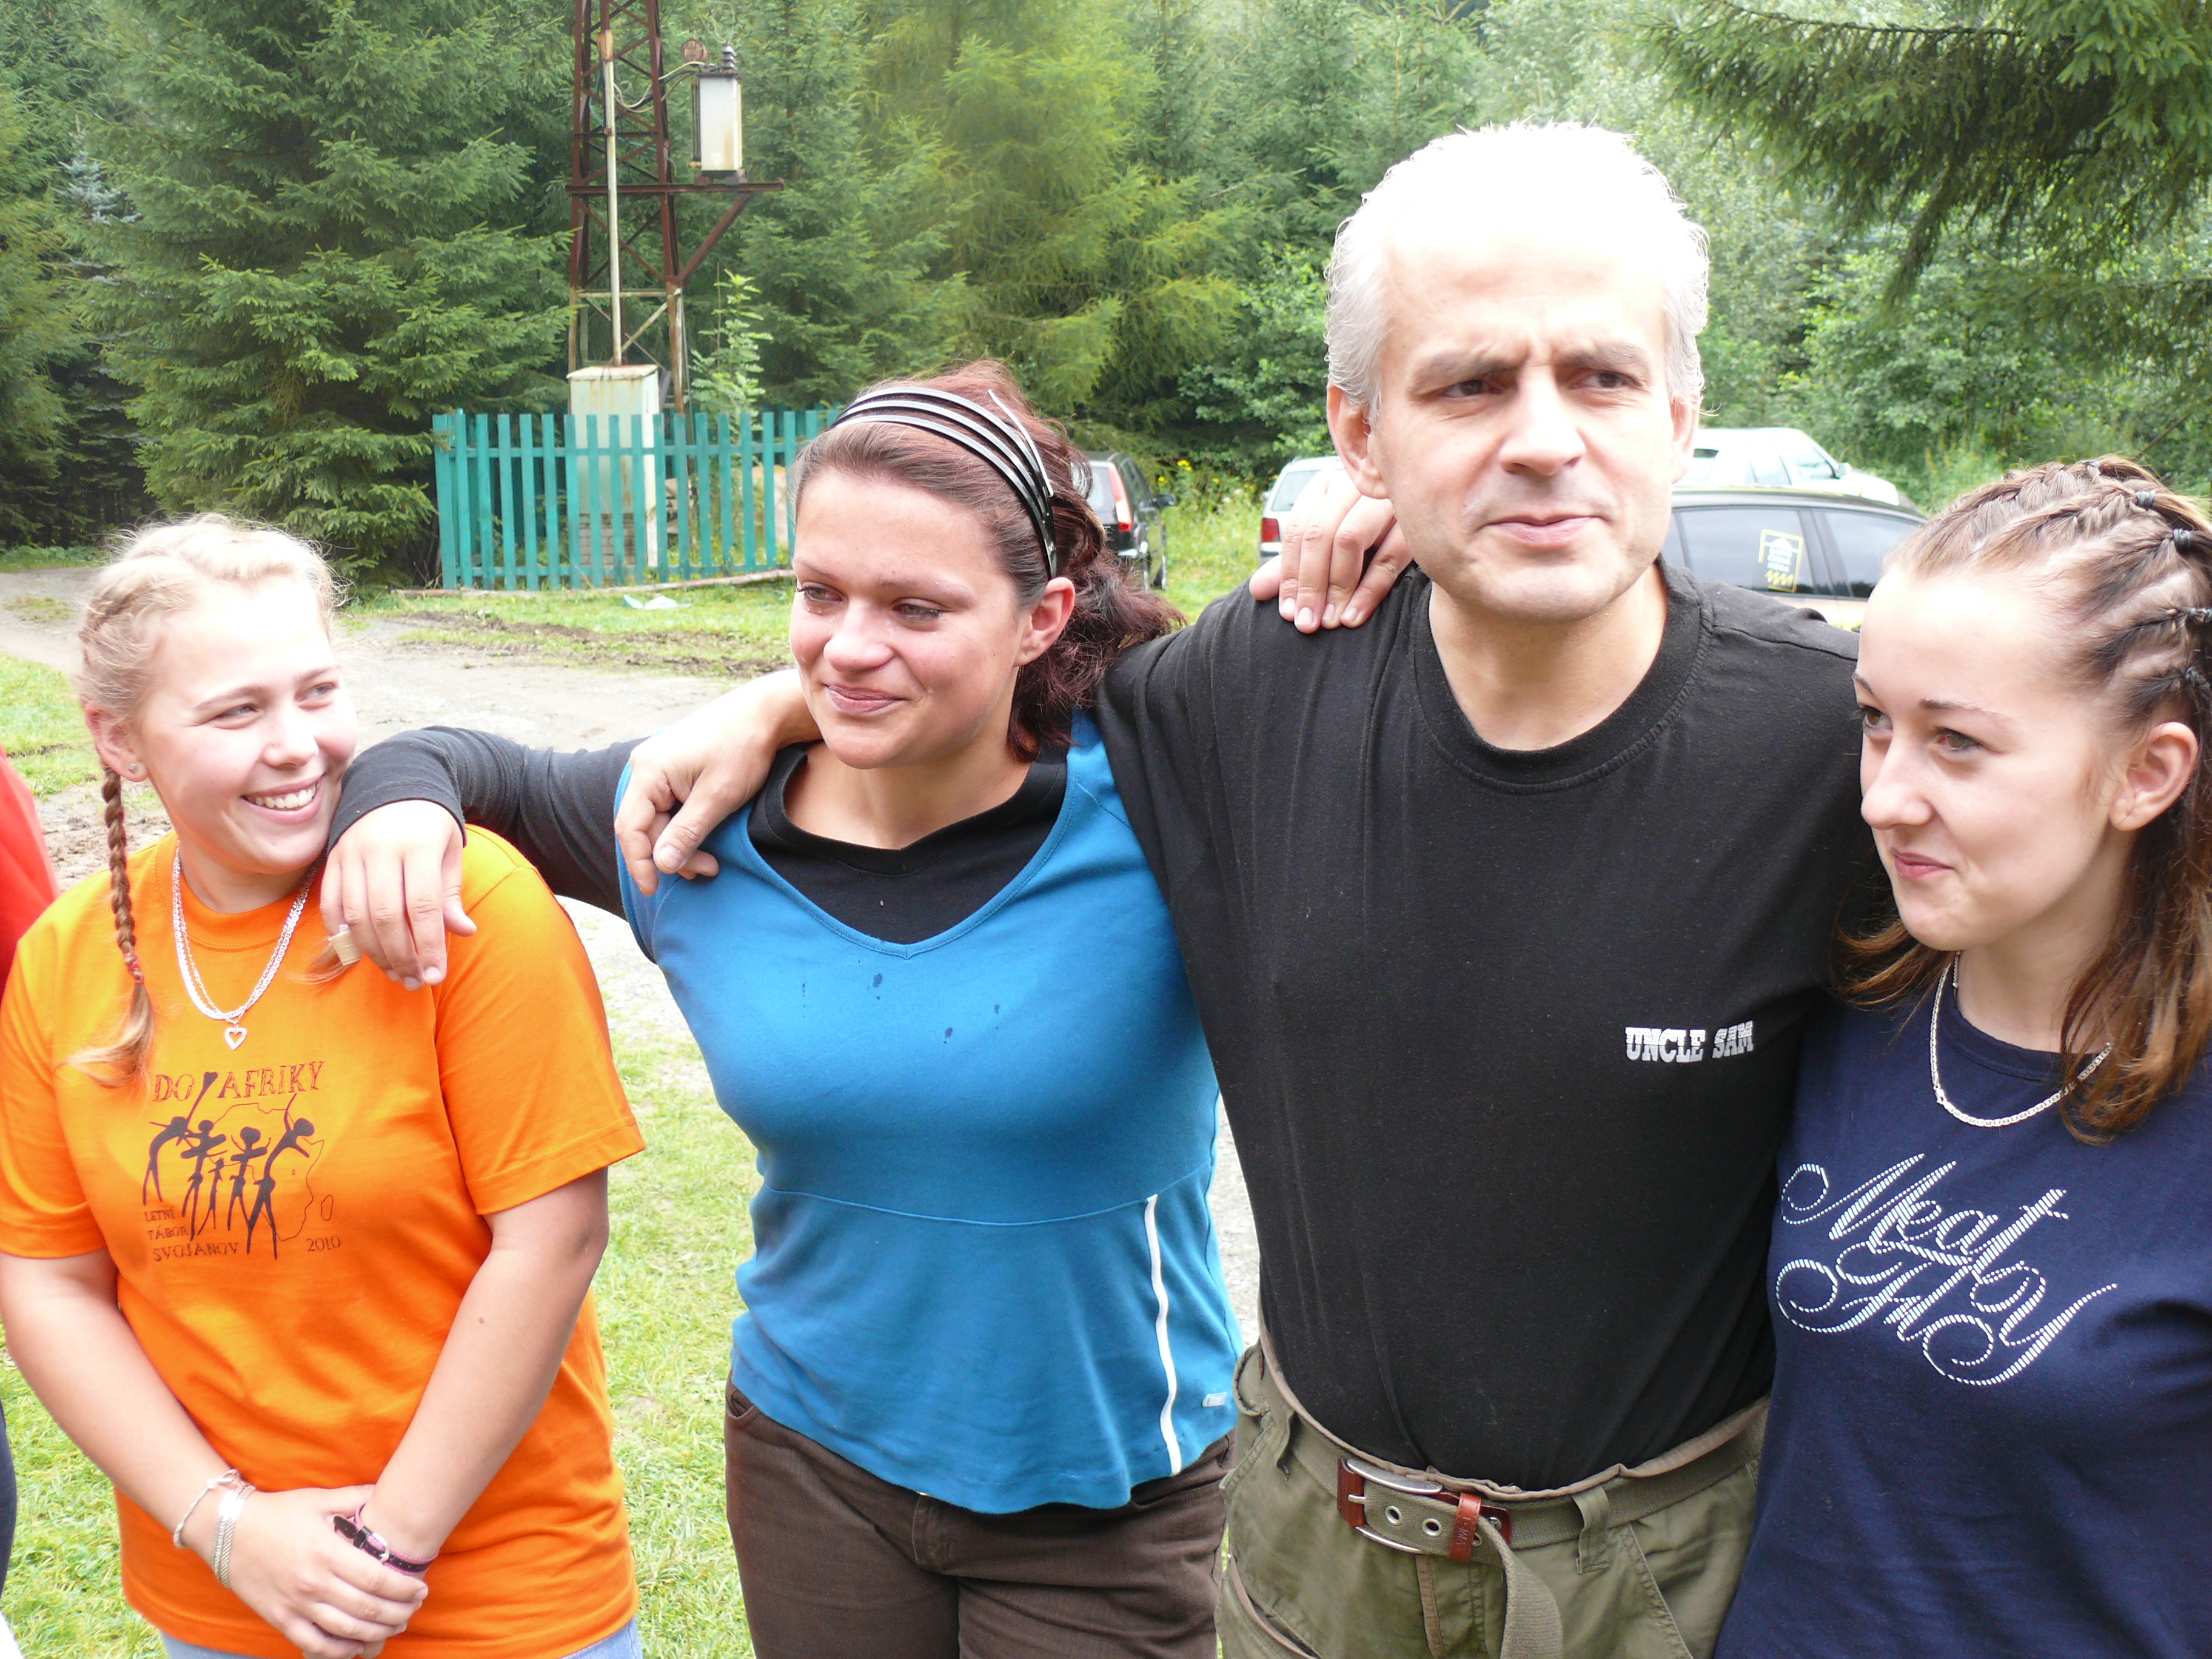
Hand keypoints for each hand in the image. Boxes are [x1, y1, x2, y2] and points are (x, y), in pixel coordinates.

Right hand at [186, 1485, 425, 1658]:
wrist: (228, 1531)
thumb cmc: (279, 1512)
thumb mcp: (319, 1499)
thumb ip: (356, 1498)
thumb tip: (387, 1491)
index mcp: (327, 1553)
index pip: (376, 1579)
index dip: (403, 1588)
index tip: (421, 1589)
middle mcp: (313, 1583)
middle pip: (366, 1608)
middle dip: (397, 1612)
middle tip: (414, 1609)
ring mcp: (295, 1605)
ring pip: (345, 1630)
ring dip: (376, 1632)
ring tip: (395, 1626)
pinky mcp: (280, 1619)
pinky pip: (314, 1643)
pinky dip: (338, 1650)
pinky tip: (357, 1646)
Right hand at [320, 800, 475, 988]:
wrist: (391, 785)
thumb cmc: (429, 826)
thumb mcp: (450, 852)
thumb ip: (451, 894)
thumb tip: (463, 932)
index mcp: (418, 845)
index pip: (422, 905)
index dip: (428, 945)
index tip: (435, 976)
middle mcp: (380, 849)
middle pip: (386, 915)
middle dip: (401, 955)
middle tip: (414, 982)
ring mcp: (351, 854)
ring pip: (356, 914)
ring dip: (374, 951)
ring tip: (393, 973)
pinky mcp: (332, 859)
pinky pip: (331, 904)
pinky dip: (342, 934)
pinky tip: (361, 953)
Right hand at [615, 669, 814, 895]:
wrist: (764, 714)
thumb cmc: (743, 748)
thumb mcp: (718, 797)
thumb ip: (687, 832)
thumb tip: (662, 865)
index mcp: (649, 770)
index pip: (630, 827)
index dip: (639, 862)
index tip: (654, 889)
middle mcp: (646, 766)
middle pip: (645, 826)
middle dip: (672, 855)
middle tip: (708, 870)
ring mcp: (659, 767)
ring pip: (659, 819)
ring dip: (681, 844)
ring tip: (712, 861)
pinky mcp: (674, 769)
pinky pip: (669, 807)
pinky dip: (685, 828)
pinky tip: (705, 840)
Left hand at [1246, 468, 1411, 630]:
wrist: (1433, 517)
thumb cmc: (1369, 537)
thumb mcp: (1328, 546)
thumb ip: (1293, 565)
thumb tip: (1256, 591)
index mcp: (1327, 485)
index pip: (1298, 529)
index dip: (1288, 574)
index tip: (1288, 613)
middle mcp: (1353, 484)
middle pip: (1319, 534)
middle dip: (1309, 585)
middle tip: (1306, 624)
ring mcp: (1385, 498)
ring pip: (1348, 539)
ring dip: (1336, 587)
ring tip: (1328, 622)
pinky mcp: (1414, 518)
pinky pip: (1388, 556)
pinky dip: (1368, 590)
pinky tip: (1354, 616)